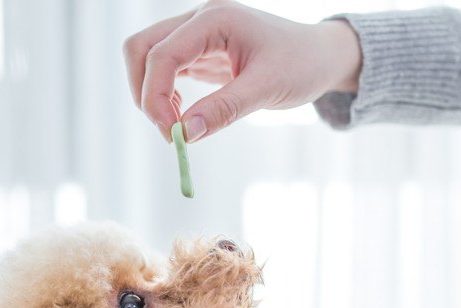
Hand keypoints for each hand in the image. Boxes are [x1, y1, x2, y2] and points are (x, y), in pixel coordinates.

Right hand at [123, 0, 361, 141]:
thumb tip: (187, 134)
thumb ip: (224, 109)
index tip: (172, 135)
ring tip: (179, 125)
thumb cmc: (301, 65)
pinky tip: (184, 115)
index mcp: (215, 18)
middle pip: (141, 48)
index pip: (162, 54)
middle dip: (144, 92)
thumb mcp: (267, 89)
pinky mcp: (197, 50)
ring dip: (151, 94)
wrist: (319, 56)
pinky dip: (163, 95)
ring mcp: (196, 33)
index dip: (155, 96)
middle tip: (169, 131)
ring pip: (147, 57)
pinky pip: (164, 69)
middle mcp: (199, 19)